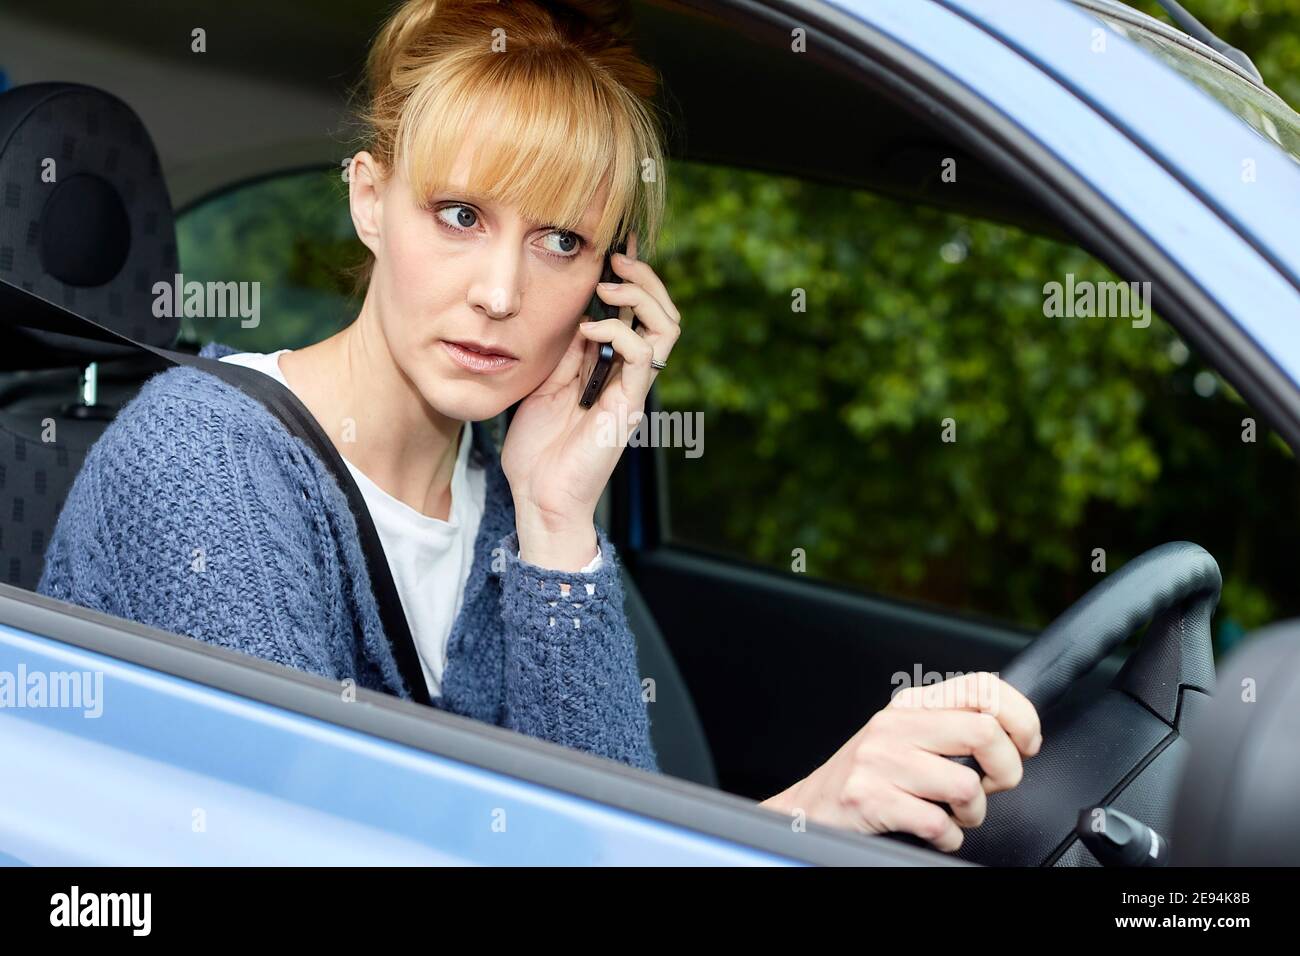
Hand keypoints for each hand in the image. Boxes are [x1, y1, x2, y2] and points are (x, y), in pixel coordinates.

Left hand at [500, 231, 681, 568]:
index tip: (613, 243)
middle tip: (616, 257)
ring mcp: (634, 391)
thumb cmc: (537, 449)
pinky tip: (589, 330)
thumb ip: (563, 350)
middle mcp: (630, 376)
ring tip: (609, 285)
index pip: (637, 312)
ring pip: (667, 328)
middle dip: (645, 277)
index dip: (632, 276)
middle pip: (664, 313)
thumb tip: (570, 310)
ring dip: (642, 297)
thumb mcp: (543, 383)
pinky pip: (644, 357)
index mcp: (611, 368)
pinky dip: (620, 333)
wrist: (539, 499)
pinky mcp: (630, 407)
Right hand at [760, 673, 1041, 851]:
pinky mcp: (870, 798)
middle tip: (993, 786)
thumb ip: (950, 725)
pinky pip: (938, 823)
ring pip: (966, 785)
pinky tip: (935, 831)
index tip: (1027, 744)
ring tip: (956, 814)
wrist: (810, 808)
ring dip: (974, 813)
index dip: (1020, 716)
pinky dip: (948, 837)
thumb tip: (1013, 730)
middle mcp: (895, 725)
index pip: (982, 686)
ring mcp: (880, 760)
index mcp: (911, 704)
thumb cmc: (869, 777)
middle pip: (984, 732)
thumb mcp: (907, 736)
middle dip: (1006, 771)